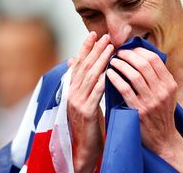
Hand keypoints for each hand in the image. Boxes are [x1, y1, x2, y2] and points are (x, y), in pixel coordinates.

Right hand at [67, 32, 113, 172]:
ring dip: (100, 60)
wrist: (83, 148)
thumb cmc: (87, 124)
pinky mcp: (86, 113)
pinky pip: (95, 94)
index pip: (78, 64)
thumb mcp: (84, 100)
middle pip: (84, 66)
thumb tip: (76, 62)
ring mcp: (77, 103)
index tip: (94, 34)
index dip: (85, 48)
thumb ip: (82, 83)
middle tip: (105, 35)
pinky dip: (102, 81)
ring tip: (110, 48)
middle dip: (95, 49)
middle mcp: (72, 94)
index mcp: (72, 90)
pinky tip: (109, 71)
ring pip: (90, 77)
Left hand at [106, 47, 178, 154]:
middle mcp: (162, 91)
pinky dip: (115, 78)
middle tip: (118, 53)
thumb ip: (159, 78)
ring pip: (134, 74)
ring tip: (112, 61)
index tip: (129, 49)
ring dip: (120, 64)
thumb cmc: (162, 114)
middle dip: (128, 55)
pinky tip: (109, 74)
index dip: (139, 51)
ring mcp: (151, 101)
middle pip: (143, 64)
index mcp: (170, 84)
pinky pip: (125, 89)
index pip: (154, 59)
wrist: (163, 139)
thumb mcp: (168, 94)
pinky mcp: (139, 110)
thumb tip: (143, 57)